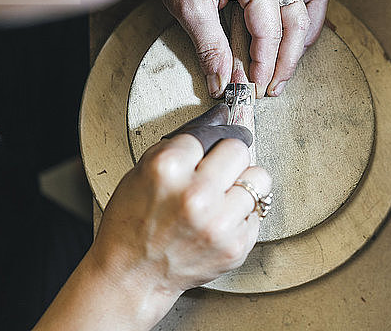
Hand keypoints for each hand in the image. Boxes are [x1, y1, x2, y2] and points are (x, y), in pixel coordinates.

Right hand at [36, 104, 270, 329]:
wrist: (131, 275)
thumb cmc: (132, 223)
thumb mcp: (141, 171)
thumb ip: (180, 143)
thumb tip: (221, 115)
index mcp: (167, 168)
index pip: (208, 134)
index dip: (203, 146)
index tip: (202, 154)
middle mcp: (196, 195)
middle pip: (238, 149)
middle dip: (226, 158)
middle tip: (214, 173)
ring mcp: (219, 223)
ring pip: (259, 178)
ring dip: (241, 184)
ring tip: (220, 197)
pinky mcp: (236, 246)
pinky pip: (258, 211)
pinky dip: (241, 213)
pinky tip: (219, 220)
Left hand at [161, 0, 330, 97]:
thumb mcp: (188, 6)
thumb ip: (209, 46)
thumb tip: (221, 82)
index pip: (269, 30)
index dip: (265, 64)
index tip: (257, 86)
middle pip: (295, 23)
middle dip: (285, 61)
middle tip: (271, 87)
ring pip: (309, 6)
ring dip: (301, 40)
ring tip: (284, 67)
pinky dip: (305, 17)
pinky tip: (293, 39)